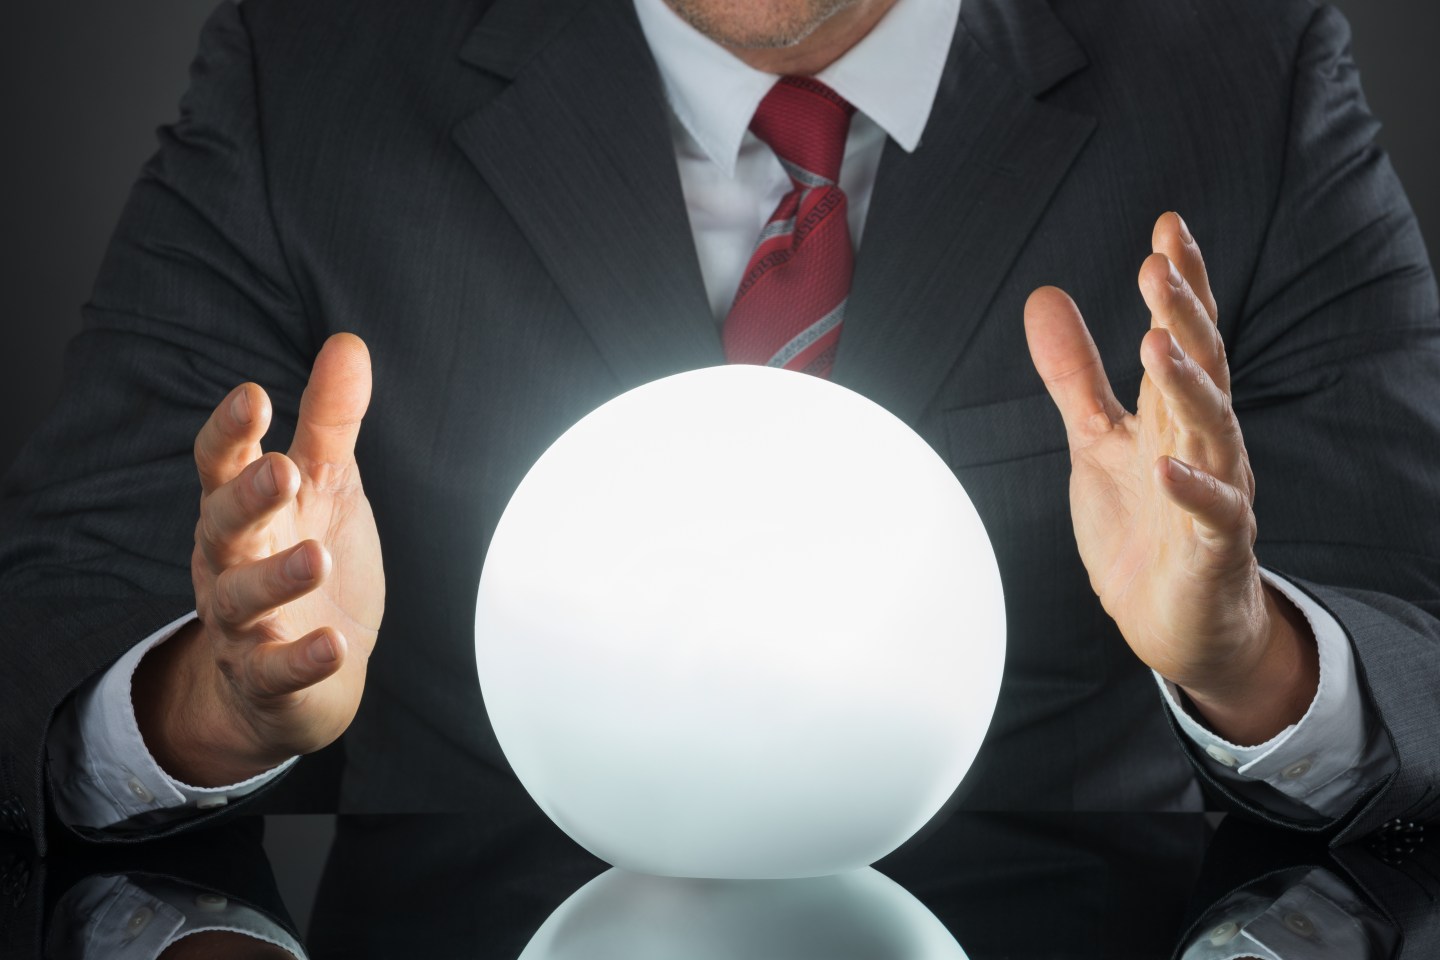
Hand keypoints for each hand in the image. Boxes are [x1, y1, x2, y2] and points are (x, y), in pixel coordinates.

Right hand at [134, 333, 383, 785]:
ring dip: (276, 578)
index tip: (255, 394)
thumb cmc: (305, 558)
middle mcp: (230, 562)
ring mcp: (243, 625)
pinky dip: (302, 660)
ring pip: (241, 599)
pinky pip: (276, 672)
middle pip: (222, 526)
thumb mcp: (324, 487)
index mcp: (241, 509)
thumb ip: (330, 422)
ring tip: (315, 555)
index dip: (232, 431)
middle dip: (246, 496)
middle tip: (280, 468)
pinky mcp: (266, 678)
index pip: (221, 464)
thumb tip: (347, 341)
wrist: (297, 677)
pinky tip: (335, 645)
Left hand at [1024, 213, 1315, 745]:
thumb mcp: (1096, 438)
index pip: (1185, 335)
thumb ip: (1075, 374)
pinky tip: (1162, 464)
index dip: (1181, 283)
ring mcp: (1216, 492)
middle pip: (1204, 368)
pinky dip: (1191, 488)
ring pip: (1215, 429)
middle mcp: (1204, 442)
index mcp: (1175, 412)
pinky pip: (1213, 514)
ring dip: (1189, 385)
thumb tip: (1043, 296)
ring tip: (1158, 340)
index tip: (1166, 226)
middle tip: (1159, 266)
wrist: (1171, 621)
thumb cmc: (1140, 523)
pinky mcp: (1216, 547)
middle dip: (1184, 316)